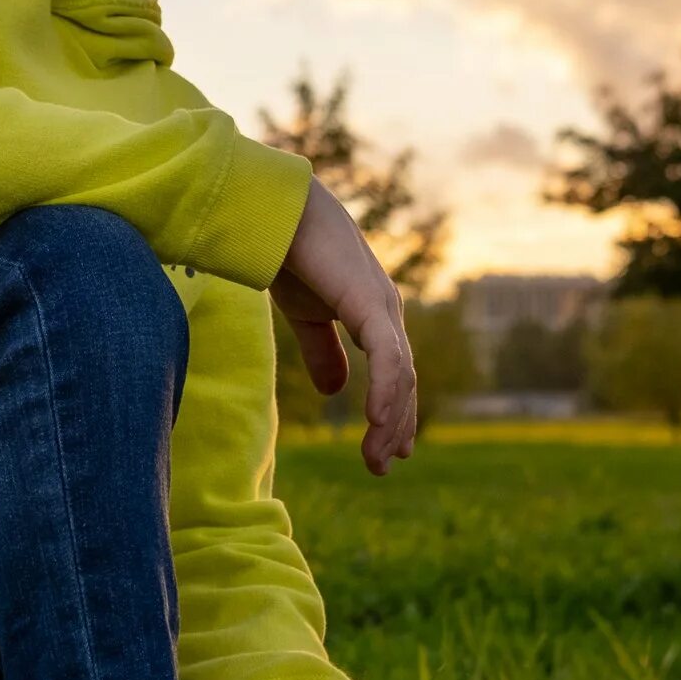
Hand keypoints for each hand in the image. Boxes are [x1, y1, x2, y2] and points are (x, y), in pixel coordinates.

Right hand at [268, 179, 417, 475]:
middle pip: (403, 380)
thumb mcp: (306, 315)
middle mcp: (387, 312)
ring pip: (400, 376)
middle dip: (397, 426)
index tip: (389, 451)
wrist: (277, 214)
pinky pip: (387, 358)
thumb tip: (336, 391)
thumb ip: (322, 351)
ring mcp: (383, 307)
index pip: (394, 373)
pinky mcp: (370, 303)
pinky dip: (386, 393)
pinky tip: (379, 422)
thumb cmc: (291, 255)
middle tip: (385, 465)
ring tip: (380, 458)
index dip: (394, 413)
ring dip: (392, 420)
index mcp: (373, 315)